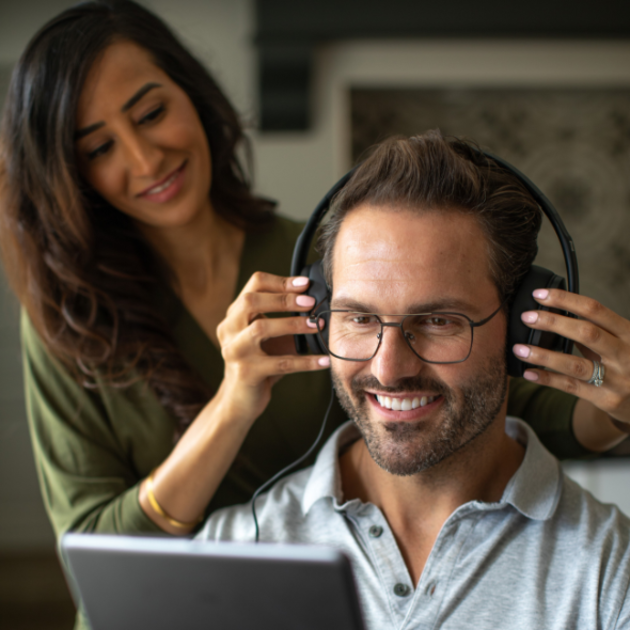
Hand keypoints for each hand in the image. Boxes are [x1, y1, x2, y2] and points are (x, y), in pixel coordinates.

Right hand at [215, 272, 328, 424]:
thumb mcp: (267, 338)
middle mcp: (229, 330)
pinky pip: (280, 363)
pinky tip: (323, 360)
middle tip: (310, 302)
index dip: (280, 281)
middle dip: (283, 299)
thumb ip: (283, 319)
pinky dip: (305, 361)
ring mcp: (235, 351)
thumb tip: (317, 305)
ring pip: (261, 328)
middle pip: (251, 301)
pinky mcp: (246, 373)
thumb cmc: (258, 364)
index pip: (253, 286)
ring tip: (316, 325)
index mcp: (234, 316)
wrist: (239, 400)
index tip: (304, 284)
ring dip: (292, 324)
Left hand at [512, 288, 629, 444]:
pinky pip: (571, 387)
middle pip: (586, 333)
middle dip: (553, 323)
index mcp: (628, 333)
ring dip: (543, 355)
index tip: (540, 294)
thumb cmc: (628, 363)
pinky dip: (547, 379)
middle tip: (527, 317)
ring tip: (519, 349)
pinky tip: (528, 372)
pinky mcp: (606, 399)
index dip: (566, 300)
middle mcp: (625, 354)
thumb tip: (554, 311)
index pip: (595, 310)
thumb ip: (595, 329)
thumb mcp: (620, 341)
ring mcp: (616, 379)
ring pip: (575, 364)